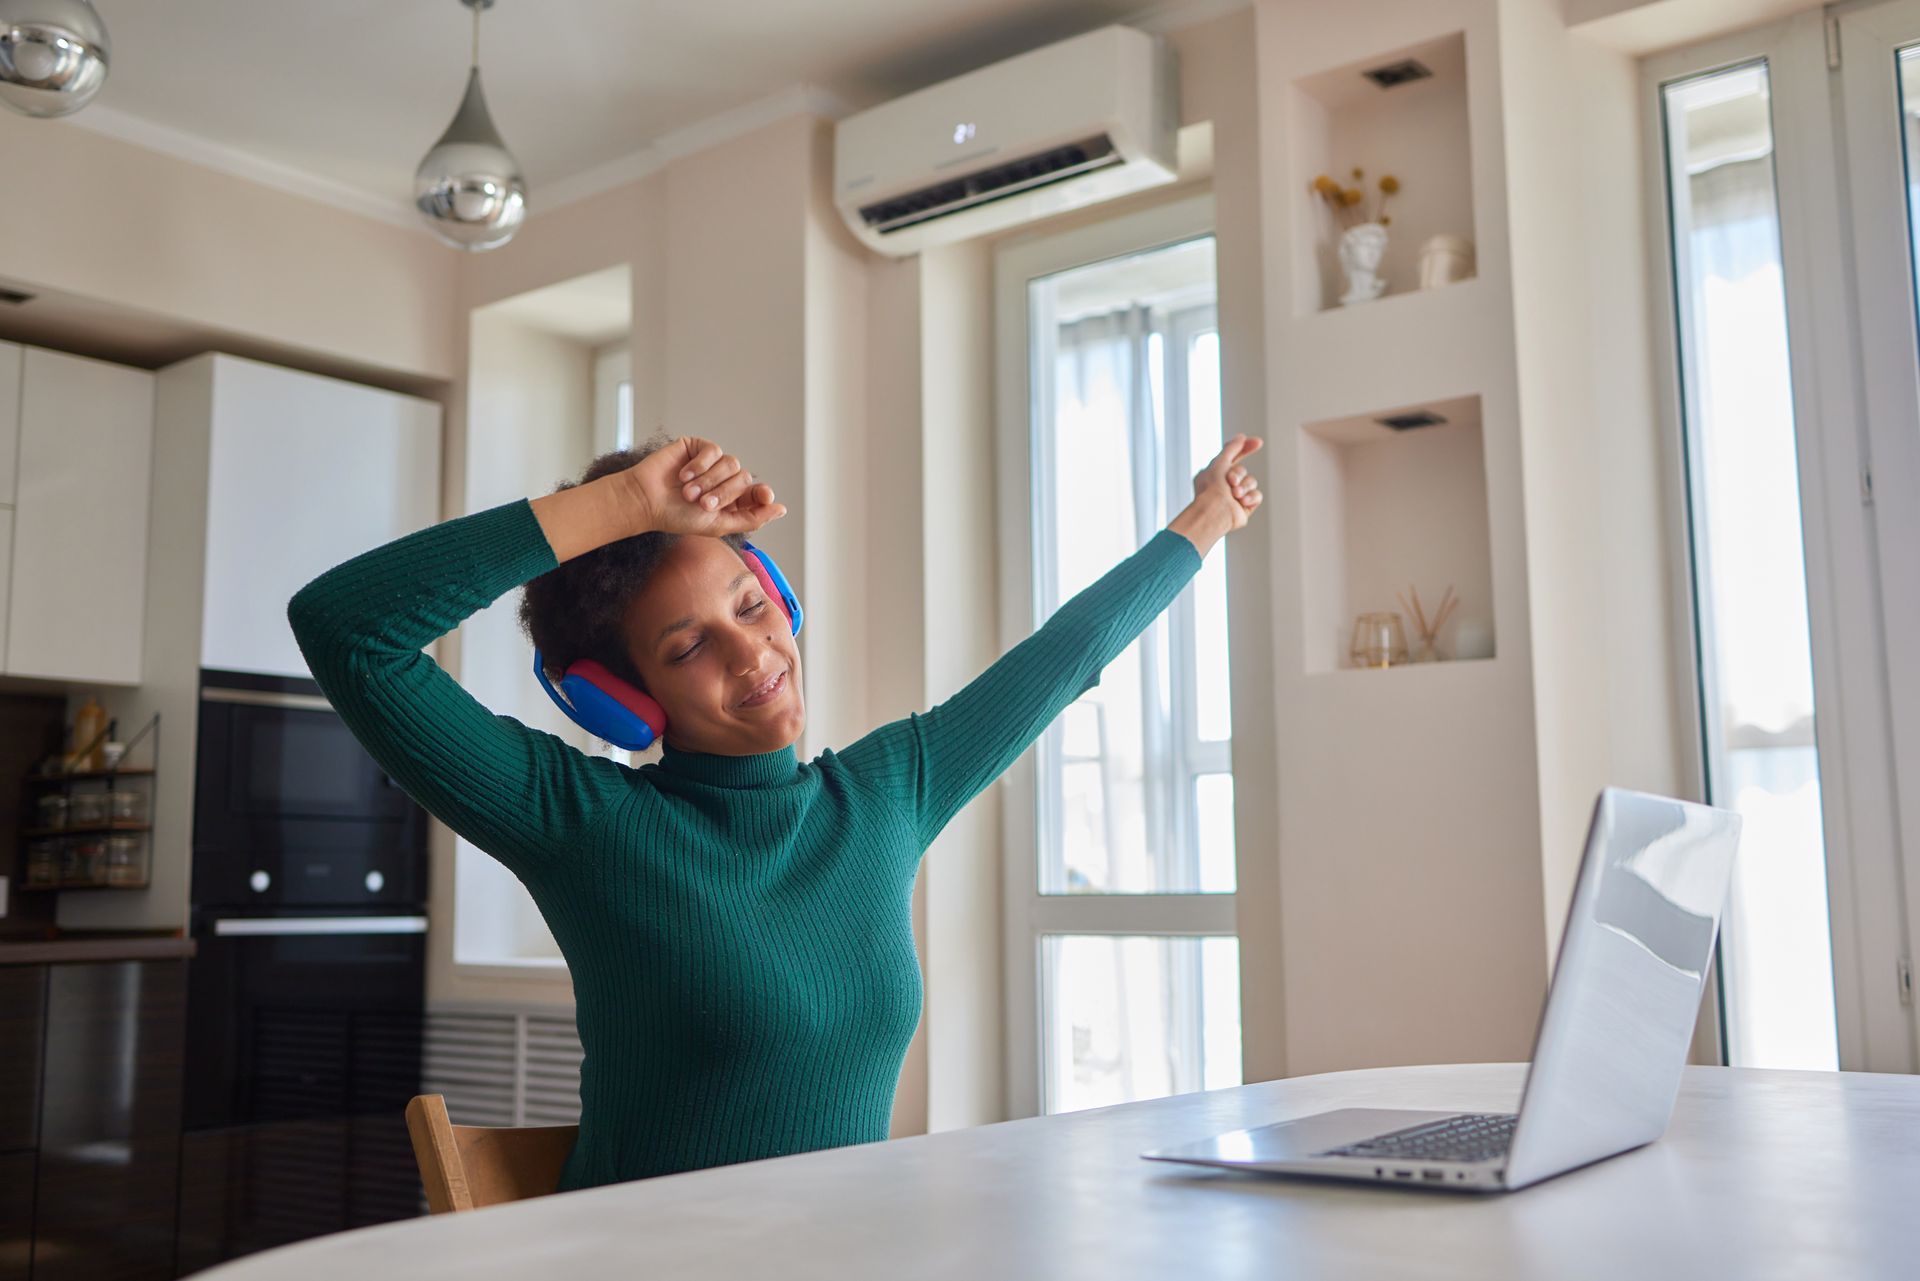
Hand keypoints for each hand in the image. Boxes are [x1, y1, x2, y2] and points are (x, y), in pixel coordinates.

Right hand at [623, 437, 786, 537]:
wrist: (647, 500)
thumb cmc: (677, 516)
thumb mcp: (719, 524)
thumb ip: (751, 518)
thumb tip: (781, 509)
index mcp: (732, 501)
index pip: (758, 493)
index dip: (763, 494)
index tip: (765, 497)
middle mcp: (724, 480)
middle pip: (744, 479)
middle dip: (724, 493)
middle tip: (701, 504)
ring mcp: (712, 463)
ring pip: (731, 464)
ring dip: (709, 480)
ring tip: (688, 492)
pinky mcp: (698, 447)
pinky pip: (713, 451)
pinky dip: (700, 465)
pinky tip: (684, 475)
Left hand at [1167, 434, 1262, 554]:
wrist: (1214, 512)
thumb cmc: (1211, 488)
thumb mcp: (1219, 462)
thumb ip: (1231, 448)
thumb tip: (1242, 437)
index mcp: (1215, 474)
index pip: (1233, 457)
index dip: (1246, 448)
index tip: (1258, 442)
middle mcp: (1224, 485)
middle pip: (1242, 470)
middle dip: (1238, 474)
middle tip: (1230, 481)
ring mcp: (1235, 497)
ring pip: (1251, 482)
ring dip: (1244, 486)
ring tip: (1234, 494)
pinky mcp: (1245, 507)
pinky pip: (1257, 495)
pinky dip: (1250, 497)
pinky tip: (1242, 501)